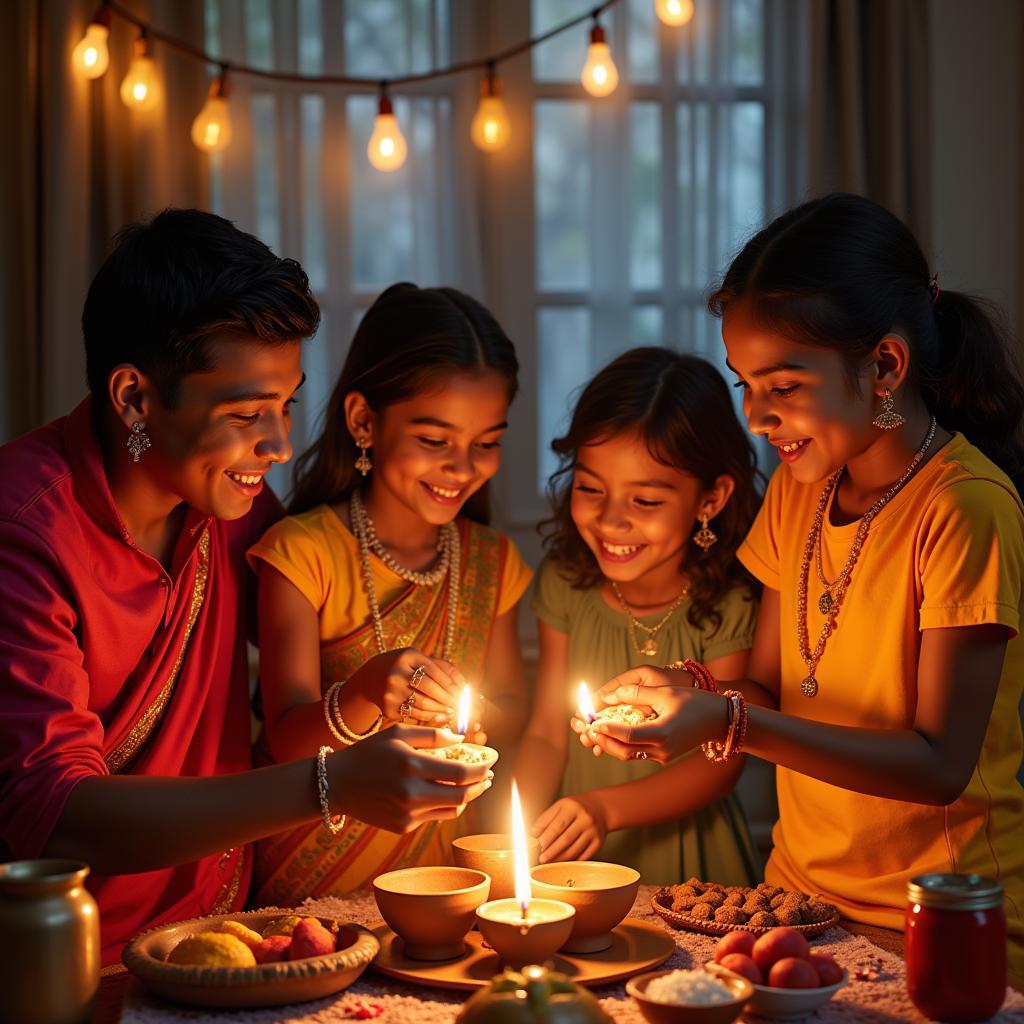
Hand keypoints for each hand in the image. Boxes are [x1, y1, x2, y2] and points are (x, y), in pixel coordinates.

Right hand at [328, 725, 492, 832]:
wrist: (337, 784)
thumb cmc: (369, 753)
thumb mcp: (398, 733)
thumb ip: (432, 735)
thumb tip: (461, 741)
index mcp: (412, 766)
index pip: (461, 773)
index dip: (482, 769)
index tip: (491, 762)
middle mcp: (412, 793)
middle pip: (462, 796)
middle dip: (481, 785)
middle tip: (488, 776)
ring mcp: (408, 814)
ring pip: (452, 810)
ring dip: (467, 797)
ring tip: (473, 784)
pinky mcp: (403, 827)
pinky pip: (434, 817)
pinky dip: (445, 805)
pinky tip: (446, 793)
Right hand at [347, 648, 463, 724]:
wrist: (371, 678)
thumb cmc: (404, 667)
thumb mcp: (418, 660)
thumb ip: (442, 668)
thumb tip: (466, 685)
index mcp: (407, 655)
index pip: (435, 670)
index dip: (451, 683)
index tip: (463, 693)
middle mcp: (396, 672)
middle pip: (430, 688)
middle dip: (449, 698)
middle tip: (461, 706)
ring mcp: (390, 691)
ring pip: (423, 703)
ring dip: (441, 710)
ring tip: (452, 712)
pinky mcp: (387, 707)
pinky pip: (414, 714)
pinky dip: (429, 717)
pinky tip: (439, 717)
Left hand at [532, 795, 607, 862]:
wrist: (600, 808)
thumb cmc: (576, 808)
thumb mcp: (560, 806)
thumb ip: (545, 819)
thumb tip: (532, 833)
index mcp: (572, 807)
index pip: (558, 825)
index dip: (547, 837)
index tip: (538, 846)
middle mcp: (585, 818)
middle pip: (566, 839)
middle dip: (552, 851)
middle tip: (542, 858)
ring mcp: (593, 831)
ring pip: (574, 850)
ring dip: (560, 858)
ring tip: (550, 861)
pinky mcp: (598, 842)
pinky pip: (583, 856)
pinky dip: (572, 861)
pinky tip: (563, 862)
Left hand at [585, 666, 728, 762]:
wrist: (719, 720)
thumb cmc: (695, 702)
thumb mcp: (665, 692)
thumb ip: (636, 693)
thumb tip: (610, 694)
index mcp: (663, 734)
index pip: (628, 735)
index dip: (607, 730)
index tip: (592, 722)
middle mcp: (662, 750)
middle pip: (624, 750)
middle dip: (603, 740)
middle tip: (586, 729)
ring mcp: (663, 756)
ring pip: (628, 754)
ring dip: (610, 744)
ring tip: (593, 732)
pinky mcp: (664, 756)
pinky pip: (637, 753)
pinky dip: (622, 745)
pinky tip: (611, 734)